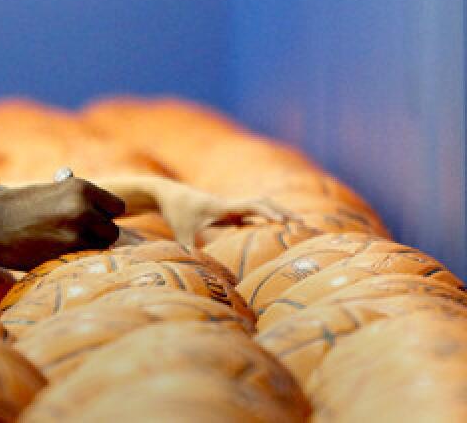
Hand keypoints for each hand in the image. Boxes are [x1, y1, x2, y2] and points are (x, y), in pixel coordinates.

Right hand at [0, 178, 125, 269]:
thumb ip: (78, 201)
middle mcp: (84, 209)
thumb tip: (103, 212)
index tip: (95, 221)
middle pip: (112, 231)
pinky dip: (75, 261)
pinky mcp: (65, 255)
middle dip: (98, 236)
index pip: (116, 207)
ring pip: (100, 249)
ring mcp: (76, 234)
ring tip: (65, 246)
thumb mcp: (53, 192)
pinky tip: (57, 255)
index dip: (105, 216)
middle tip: (78, 238)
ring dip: (88, 250)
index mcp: (82, 188)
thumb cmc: (17, 206)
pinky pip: (83, 262)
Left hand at [155, 183, 292, 247]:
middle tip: (301, 223)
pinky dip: (263, 216)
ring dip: (275, 211)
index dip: (269, 212)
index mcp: (223, 207)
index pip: (252, 206)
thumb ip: (192, 254)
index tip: (284, 221)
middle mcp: (229, 204)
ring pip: (258, 205)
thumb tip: (202, 273)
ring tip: (294, 224)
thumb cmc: (175, 213)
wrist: (165, 193)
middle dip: (281, 211)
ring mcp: (229, 205)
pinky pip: (250, 211)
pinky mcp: (226, 210)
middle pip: (262, 202)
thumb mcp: (182, 236)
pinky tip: (272, 227)